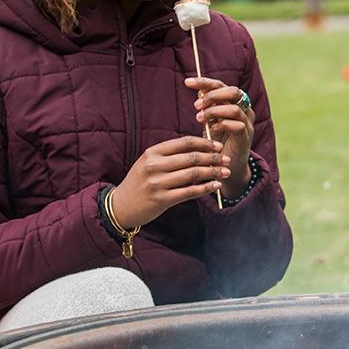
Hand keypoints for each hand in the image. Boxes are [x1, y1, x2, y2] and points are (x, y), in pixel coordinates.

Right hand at [109, 136, 229, 229]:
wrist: (121, 205)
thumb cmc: (140, 182)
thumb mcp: (149, 162)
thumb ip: (170, 155)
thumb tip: (199, 148)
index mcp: (152, 152)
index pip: (184, 143)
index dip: (204, 143)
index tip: (218, 146)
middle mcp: (154, 166)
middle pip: (191, 157)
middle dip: (213, 158)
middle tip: (226, 159)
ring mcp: (158, 183)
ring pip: (193, 174)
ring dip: (213, 172)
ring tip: (226, 172)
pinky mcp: (162, 199)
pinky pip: (190, 192)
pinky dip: (206, 188)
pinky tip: (216, 186)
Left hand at [186, 77, 254, 197]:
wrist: (227, 165)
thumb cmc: (218, 141)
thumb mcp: (210, 120)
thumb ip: (208, 106)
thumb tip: (198, 90)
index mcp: (234, 102)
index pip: (221, 85)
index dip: (204, 82)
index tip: (187, 82)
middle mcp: (244, 110)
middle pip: (233, 91)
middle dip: (212, 96)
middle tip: (196, 105)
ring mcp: (247, 123)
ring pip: (234, 108)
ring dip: (214, 111)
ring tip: (200, 118)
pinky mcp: (246, 137)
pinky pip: (237, 125)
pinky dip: (222, 124)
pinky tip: (211, 129)